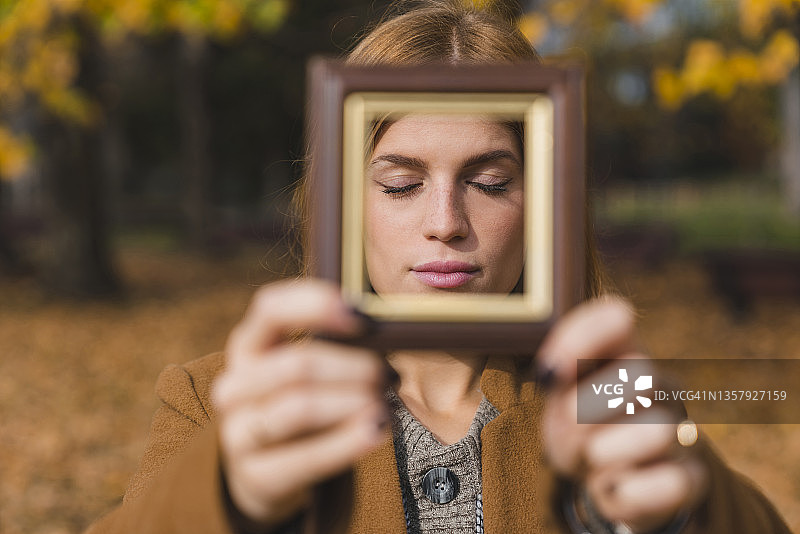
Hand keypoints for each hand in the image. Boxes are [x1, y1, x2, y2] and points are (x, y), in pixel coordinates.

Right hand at [211, 280, 388, 526]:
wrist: (265, 474)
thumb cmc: (299, 407)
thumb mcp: (307, 371)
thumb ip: (335, 347)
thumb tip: (385, 330)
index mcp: (248, 346)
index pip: (270, 309)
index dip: (314, 304)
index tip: (361, 316)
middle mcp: (234, 385)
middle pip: (298, 364)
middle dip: (353, 367)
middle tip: (387, 374)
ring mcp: (238, 431)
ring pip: (301, 407)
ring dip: (353, 402)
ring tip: (384, 404)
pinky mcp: (254, 475)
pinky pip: (306, 455)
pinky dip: (348, 441)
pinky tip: (377, 430)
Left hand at [538, 297, 707, 532]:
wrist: (607, 480)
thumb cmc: (580, 425)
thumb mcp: (558, 398)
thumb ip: (556, 373)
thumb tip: (554, 370)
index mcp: (623, 353)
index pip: (616, 318)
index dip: (585, 337)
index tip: (552, 370)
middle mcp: (661, 385)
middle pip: (642, 374)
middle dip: (589, 409)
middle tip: (572, 427)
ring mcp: (680, 430)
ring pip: (659, 432)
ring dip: (608, 454)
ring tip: (595, 459)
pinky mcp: (690, 477)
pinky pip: (670, 483)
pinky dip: (628, 492)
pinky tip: (614, 486)